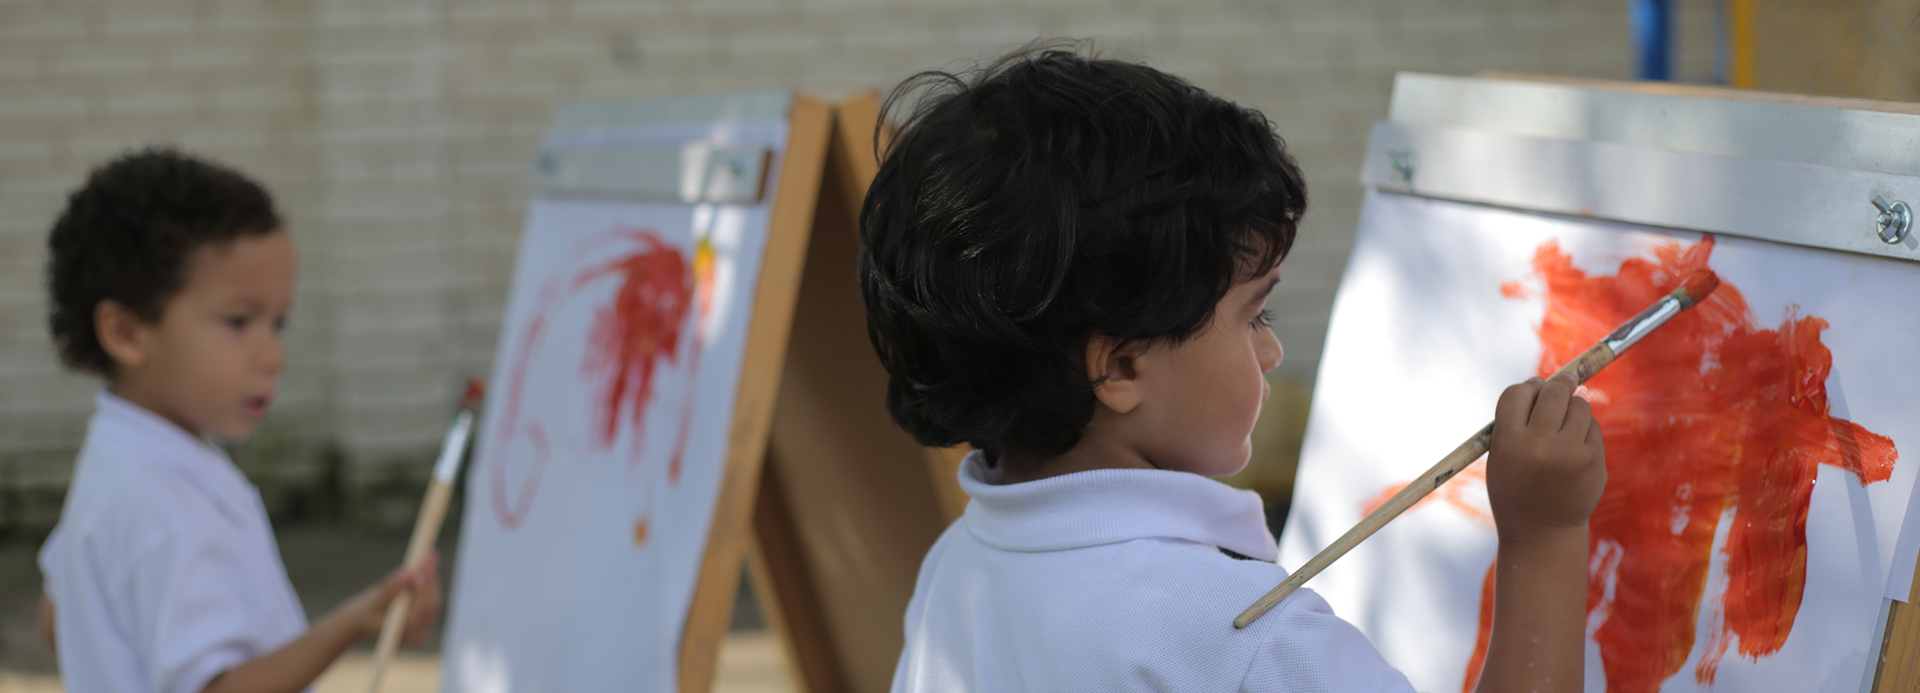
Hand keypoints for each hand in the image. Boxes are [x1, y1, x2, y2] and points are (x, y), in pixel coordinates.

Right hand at [337, 552, 442, 644]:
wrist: (361, 622)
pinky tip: (430, 560)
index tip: (419, 571)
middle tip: (429, 557)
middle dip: (430, 579)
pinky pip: (429, 594)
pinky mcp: (424, 614)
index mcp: (407, 634)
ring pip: (433, 597)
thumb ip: (390, 590)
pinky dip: (429, 577)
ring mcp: (424, 624)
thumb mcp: (373, 602)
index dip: (423, 590)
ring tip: (431, 555)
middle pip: (431, 604)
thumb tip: (408, 575)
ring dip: (431, 575)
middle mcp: (419, 632)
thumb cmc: (364, 614)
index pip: (422, 611)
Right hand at [1488, 374, 1606, 544]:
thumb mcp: (1501, 456)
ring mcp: (1572, 454)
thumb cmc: (1515, 489)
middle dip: (1557, 385)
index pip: (1517, 394)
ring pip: (1579, 406)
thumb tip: (1546, 382)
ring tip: (1564, 424)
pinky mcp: (1594, 461)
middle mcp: (1541, 446)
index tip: (1533, 387)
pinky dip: (1584, 429)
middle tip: (1561, 383)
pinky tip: (1574, 446)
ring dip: (1572, 407)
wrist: (1542, 532)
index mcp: (1510, 443)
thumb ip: (1516, 421)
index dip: (1526, 388)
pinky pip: (1592, 427)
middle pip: (1553, 392)